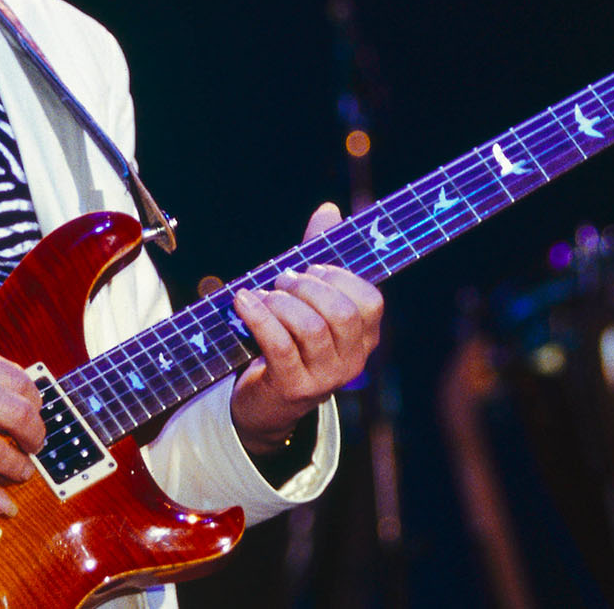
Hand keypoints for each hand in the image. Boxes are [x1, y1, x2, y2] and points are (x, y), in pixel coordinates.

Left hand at [229, 202, 384, 453]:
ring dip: (282, 302)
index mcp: (364, 337)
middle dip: (308, 286)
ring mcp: (325, 378)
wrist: (266, 402)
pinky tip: (243, 302)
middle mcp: (352, 360)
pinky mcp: (293, 387)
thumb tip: (329, 210)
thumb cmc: (290, 340)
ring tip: (264, 294)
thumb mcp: (308, 300)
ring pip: (311, 329)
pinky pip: (278, 345)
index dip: (339, 276)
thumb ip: (320, 256)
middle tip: (283, 280)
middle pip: (342, 313)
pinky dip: (258, 317)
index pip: (371, 300)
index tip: (312, 268)